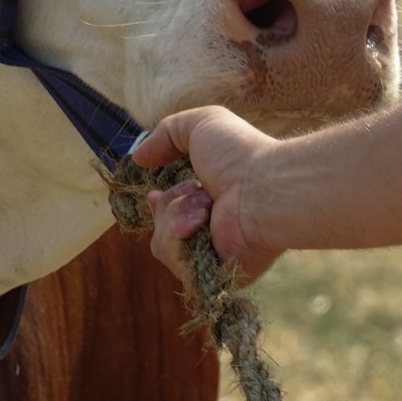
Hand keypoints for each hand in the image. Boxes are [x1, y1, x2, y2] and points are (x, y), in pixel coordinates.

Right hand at [132, 106, 284, 284]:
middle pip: (162, 225)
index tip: (154, 194)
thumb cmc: (238, 156)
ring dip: (175, 217)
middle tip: (199, 193)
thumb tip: (137, 157)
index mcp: (216, 199)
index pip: (175, 211)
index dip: (161, 204)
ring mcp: (214, 255)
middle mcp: (215, 229)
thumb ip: (166, 134)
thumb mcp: (199, 125)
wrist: (263, 189)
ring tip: (205, 207)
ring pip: (163, 243)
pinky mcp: (213, 275)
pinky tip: (201, 223)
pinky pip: (175, 260)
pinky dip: (178, 237)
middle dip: (170, 205)